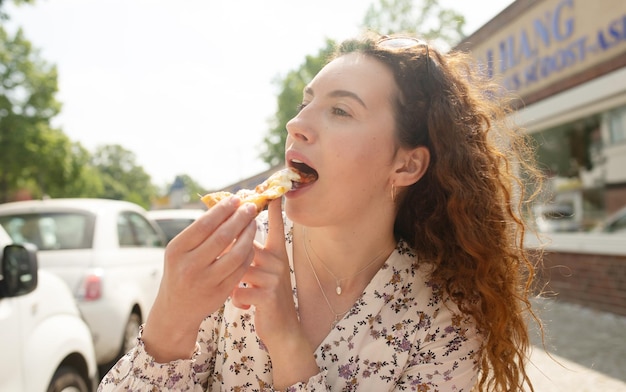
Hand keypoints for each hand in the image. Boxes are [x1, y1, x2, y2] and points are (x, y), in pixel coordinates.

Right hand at [142, 197, 257, 361]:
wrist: (176, 309)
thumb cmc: (181, 270)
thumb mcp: (180, 251)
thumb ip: (199, 232)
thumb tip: (227, 205)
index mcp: (177, 250)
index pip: (204, 224)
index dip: (222, 210)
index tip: (236, 199)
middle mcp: (189, 266)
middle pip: (222, 237)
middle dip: (239, 219)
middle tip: (250, 207)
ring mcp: (205, 281)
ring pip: (236, 253)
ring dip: (248, 235)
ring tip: (253, 223)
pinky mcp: (220, 292)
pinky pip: (241, 268)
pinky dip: (249, 253)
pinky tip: (251, 242)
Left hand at [231, 199, 317, 387]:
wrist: (284, 329)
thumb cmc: (268, 297)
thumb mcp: (265, 273)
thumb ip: (253, 254)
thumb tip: (235, 234)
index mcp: (278, 253)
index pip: (276, 224)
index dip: (274, 206)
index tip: (274, 188)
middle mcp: (279, 261)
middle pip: (248, 244)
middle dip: (233, 249)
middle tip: (224, 253)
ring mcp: (274, 278)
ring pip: (240, 268)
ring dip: (232, 281)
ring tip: (239, 290)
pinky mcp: (267, 295)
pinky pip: (239, 290)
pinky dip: (236, 300)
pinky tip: (243, 306)